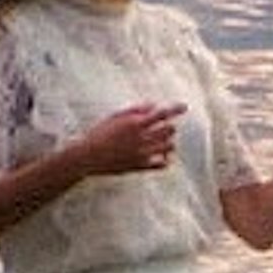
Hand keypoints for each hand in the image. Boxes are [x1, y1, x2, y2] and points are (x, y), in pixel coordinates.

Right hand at [70, 101, 186, 175]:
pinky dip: (166, 159)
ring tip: (163, 141)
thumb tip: (153, 106)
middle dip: (170, 127)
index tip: (184, 107)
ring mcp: (143, 154)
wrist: (88, 156)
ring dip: (169, 142)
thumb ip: (135, 110)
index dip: (176, 109)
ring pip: (169, 147)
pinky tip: (163, 156)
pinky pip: (162, 164)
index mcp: (136, 124)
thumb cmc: (99, 134)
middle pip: (169, 130)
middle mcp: (142, 138)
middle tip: (165, 127)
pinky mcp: (140, 166)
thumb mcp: (115, 116)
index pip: (162, 113)